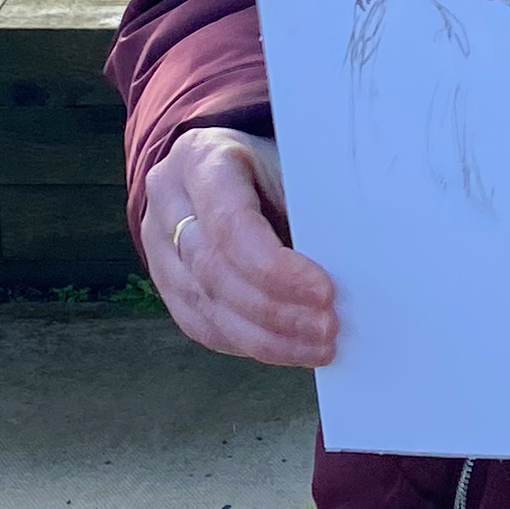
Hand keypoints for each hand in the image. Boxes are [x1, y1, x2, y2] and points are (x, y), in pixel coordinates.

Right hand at [144, 126, 339, 368]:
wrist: (231, 164)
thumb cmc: (273, 163)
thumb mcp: (293, 164)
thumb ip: (311, 206)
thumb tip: (350, 263)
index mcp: (201, 158)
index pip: (230, 224)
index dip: (275, 267)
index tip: (325, 292)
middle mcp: (169, 201)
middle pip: (214, 271)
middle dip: (276, 309)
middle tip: (328, 328)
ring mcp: (159, 245)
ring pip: (205, 306)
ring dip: (267, 338)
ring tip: (318, 347)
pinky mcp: (166, 283)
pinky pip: (202, 326)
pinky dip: (249, 344)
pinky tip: (289, 350)